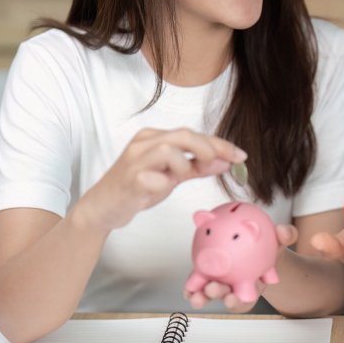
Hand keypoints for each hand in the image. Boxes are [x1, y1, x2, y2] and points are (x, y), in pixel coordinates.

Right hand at [73, 128, 244, 234]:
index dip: (219, 144)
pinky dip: (165, 184)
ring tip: (179, 179)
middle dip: (209, 148)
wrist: (102, 208)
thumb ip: (197, 167)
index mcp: (154, 137)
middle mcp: (144, 143)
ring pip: (169, 150)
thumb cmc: (137, 188)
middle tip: (224, 164)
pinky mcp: (129, 179)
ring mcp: (134, 160)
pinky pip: (154, 178)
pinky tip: (160, 190)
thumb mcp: (172, 175)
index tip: (241, 156)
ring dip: (184, 165)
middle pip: (183, 135)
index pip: (192, 134)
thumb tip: (225, 161)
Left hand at [184, 224, 297, 311]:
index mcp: (253, 283)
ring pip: (210, 293)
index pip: (246, 296)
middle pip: (226, 296)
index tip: (232, 299)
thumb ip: (285, 236)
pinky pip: (199, 284)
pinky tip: (188, 287)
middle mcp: (236, 287)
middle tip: (212, 288)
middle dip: (218, 295)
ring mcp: (222, 283)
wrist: (259, 248)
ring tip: (196, 294)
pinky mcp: (208, 277)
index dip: (237, 301)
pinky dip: (192, 287)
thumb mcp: (279, 241)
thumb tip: (284, 231)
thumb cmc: (269, 249)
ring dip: (202, 296)